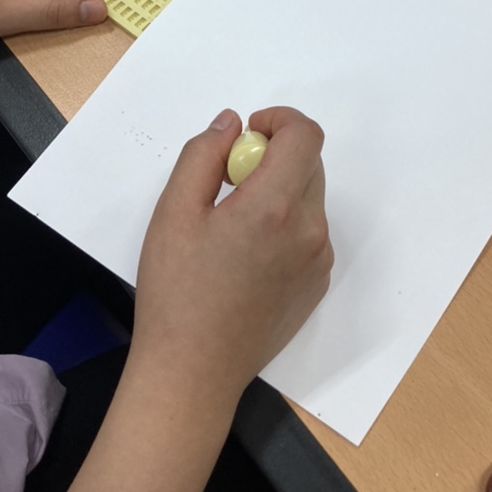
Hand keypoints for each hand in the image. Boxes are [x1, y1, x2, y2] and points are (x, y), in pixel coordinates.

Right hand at [132, 106, 332, 404]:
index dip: (279, 120)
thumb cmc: (177, 290)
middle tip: (228, 181)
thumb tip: (231, 124)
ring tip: (232, 223)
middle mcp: (310, 230)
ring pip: (309, 198)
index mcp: (275, 206)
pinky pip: (309, 233)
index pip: (306, 135)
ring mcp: (318, 260)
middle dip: (273, 156)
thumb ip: (203, 155)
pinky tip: (246, 256)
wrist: (194, 371)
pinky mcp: (316, 284)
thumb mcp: (174, 211)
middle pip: (309, 163)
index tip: (247, 135)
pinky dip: (285, 224)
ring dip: (279, 190)